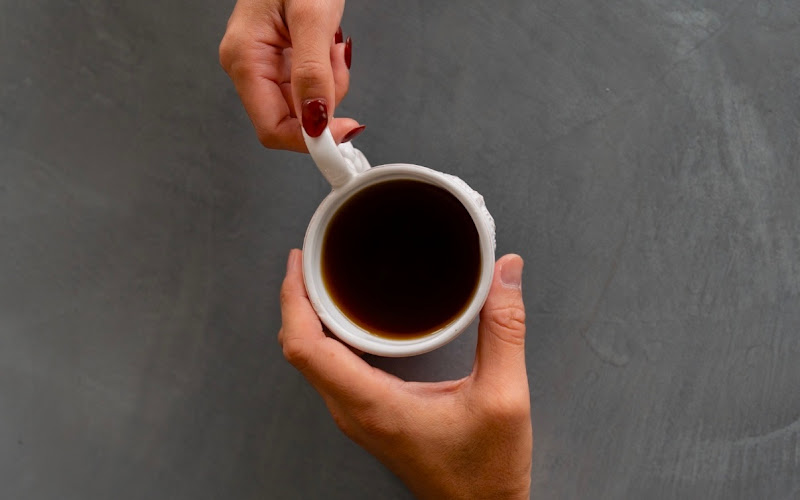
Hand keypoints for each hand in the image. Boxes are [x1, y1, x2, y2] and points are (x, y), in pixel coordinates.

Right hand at [219, 0, 362, 151]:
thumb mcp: (312, 17)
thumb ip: (313, 73)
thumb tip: (315, 123)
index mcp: (244, 59)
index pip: (271, 128)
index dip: (308, 139)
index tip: (342, 137)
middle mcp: (249, 67)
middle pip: (292, 119)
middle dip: (324, 101)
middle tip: (336, 60)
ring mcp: (265, 65)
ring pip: (306, 104)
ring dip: (330, 81)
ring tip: (331, 42)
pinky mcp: (282, 61)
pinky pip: (311, 85)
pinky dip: (328, 71)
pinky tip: (328, 43)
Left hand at [279, 250, 531, 499]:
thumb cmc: (485, 471)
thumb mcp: (505, 397)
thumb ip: (504, 330)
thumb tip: (506, 271)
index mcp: (373, 404)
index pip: (305, 348)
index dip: (292, 299)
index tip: (298, 262)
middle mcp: (354, 411)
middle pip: (300, 350)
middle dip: (297, 300)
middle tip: (310, 259)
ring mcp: (358, 417)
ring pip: (313, 362)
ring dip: (310, 318)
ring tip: (323, 280)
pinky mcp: (370, 418)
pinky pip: (331, 371)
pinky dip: (328, 337)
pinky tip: (350, 318)